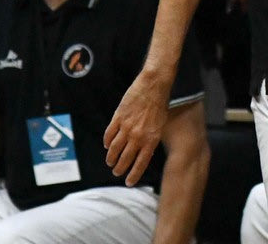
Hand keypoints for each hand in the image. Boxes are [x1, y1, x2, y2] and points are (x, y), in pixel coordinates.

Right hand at [103, 71, 170, 185]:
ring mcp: (126, 128)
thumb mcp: (160, 125)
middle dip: (119, 168)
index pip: (140, 163)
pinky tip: (106, 145)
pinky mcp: (118, 118)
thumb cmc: (161, 104)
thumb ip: (151, 138)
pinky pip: (109, 135)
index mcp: (151, 139)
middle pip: (125, 159)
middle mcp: (138, 136)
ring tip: (110, 162)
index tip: (128, 182)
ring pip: (114, 149)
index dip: (133, 174)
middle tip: (116, 172)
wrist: (154, 85)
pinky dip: (106, 142)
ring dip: (111, 158)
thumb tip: (143, 151)